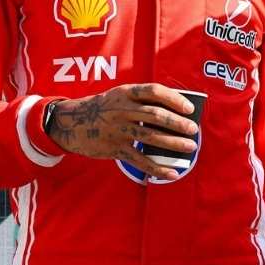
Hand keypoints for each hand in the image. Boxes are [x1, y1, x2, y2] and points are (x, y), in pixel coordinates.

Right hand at [45, 83, 198, 180]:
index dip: (174, 99)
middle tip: (193, 130)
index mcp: (125, 93)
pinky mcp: (114, 148)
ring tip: (190, 148)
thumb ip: (142, 101)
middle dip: (178, 123)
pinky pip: (140, 160)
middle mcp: (122, 110)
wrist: (70, 122)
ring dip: (173, 143)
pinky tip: (172, 173)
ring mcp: (118, 129)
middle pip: (155, 115)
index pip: (154, 91)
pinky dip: (157, 168)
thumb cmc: (104, 107)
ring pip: (150, 137)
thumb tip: (176, 113)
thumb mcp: (120, 96)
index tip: (189, 108)